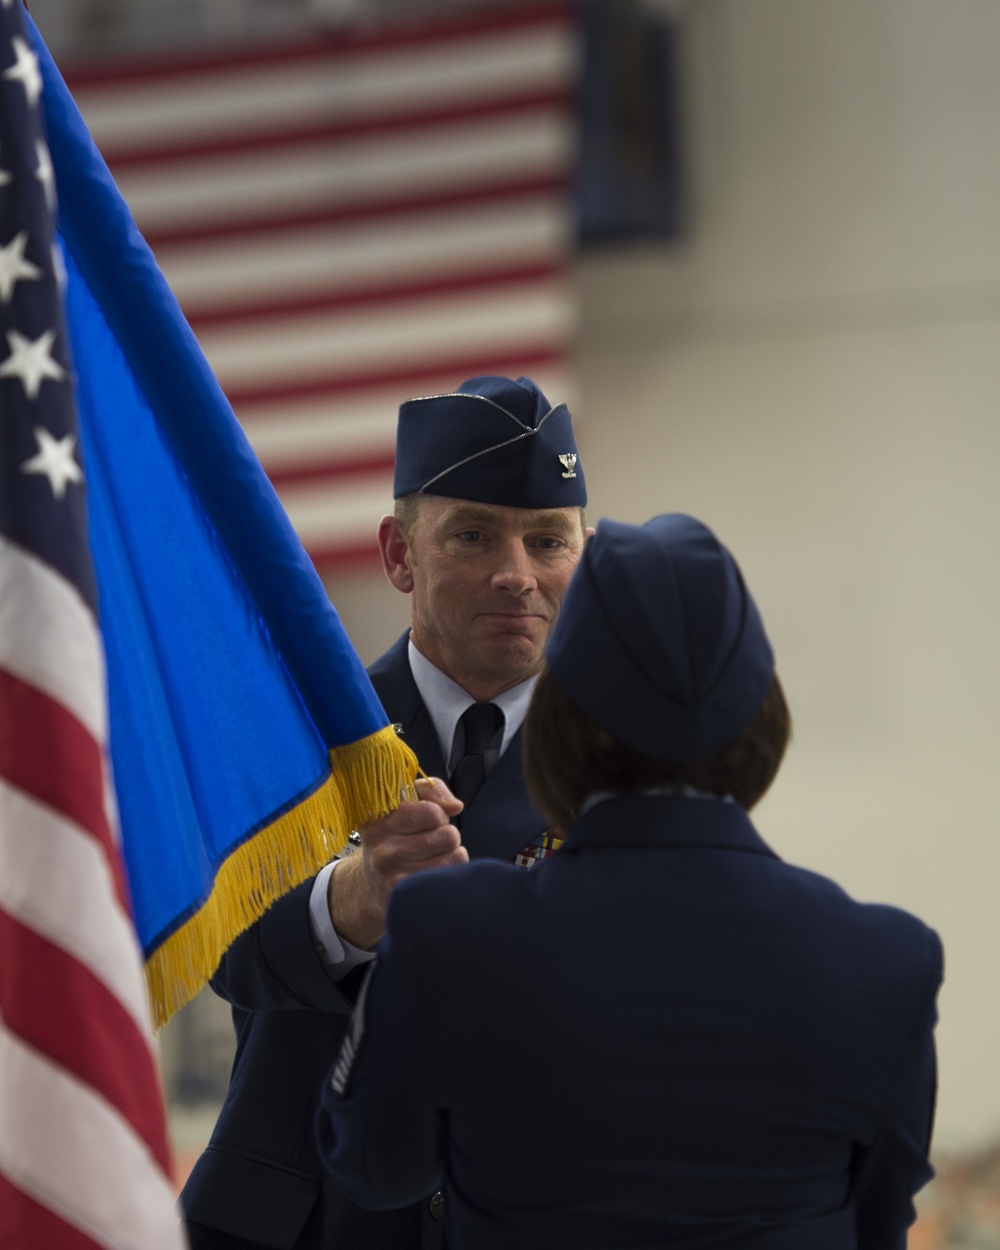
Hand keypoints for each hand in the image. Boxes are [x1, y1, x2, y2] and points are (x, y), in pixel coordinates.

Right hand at [327, 777, 465, 949]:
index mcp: (378, 820)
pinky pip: (451, 878)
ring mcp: (393, 877)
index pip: (432, 812)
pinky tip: (433, 873)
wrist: (371, 887)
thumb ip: (431, 790)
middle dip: (447, 835)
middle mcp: (381, 850)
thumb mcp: (404, 802)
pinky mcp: (408, 898)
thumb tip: (455, 806)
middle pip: (448, 835)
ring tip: (433, 857)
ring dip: (451, 854)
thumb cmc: (395, 837)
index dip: (438, 814)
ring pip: (455, 856)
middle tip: (431, 841)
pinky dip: (451, 873)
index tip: (426, 819)